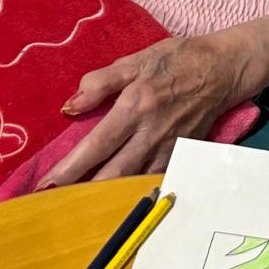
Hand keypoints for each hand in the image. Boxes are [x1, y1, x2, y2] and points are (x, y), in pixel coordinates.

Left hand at [37, 30, 257, 185]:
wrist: (222, 68)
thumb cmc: (177, 60)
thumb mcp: (138, 60)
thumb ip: (102, 82)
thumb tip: (70, 106)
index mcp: (135, 106)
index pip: (95, 145)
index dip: (69, 168)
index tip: (46, 185)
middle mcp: (150, 133)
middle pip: (111, 174)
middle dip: (81, 192)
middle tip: (54, 205)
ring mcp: (167, 147)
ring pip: (131, 182)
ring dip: (104, 197)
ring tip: (79, 208)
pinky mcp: (179, 154)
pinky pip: (152, 179)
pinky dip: (133, 191)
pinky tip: (117, 198)